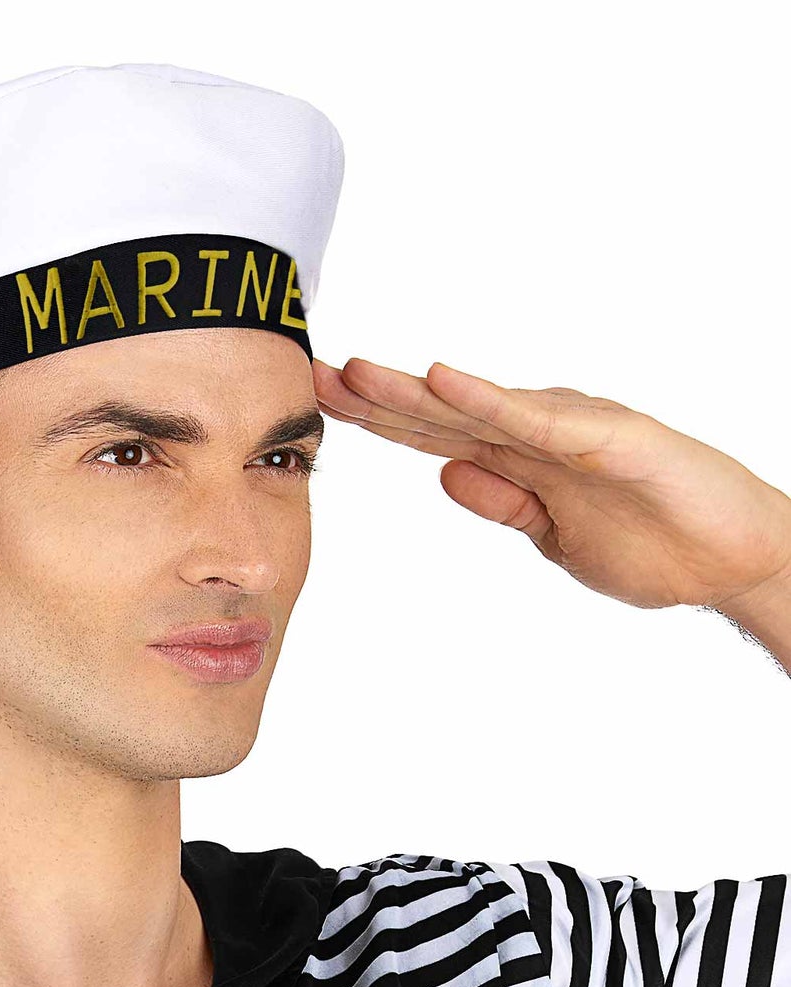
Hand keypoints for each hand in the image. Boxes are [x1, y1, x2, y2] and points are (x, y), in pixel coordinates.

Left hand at [311, 356, 790, 616]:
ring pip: (476, 407)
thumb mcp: (552, 534)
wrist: (732, 558)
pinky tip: (441, 381)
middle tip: (310, 372)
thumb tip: (442, 474)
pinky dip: (486, 399)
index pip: (433, 435)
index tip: (317, 405)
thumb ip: (502, 501)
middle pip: (440, 413)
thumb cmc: (654, 544)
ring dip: (414, 390)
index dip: (375, 420)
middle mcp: (538, 432)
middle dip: (375, 396)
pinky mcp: (607, 436)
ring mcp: (571, 429)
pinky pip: (535, 418)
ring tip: (357, 372)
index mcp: (521, 459)